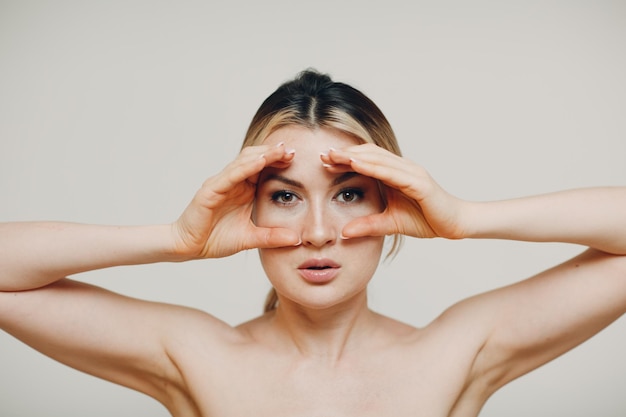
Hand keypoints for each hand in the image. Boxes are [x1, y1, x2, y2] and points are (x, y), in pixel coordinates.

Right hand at [172, 143, 299, 258]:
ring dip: (262, 155)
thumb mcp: (250, 238)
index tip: (296, 159)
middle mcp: (232, 182)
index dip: (278, 162)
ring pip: (243, 162)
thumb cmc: (215, 239)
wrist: (189, 247)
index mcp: (243, 189)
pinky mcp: (210, 190)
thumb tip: (297, 239)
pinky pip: (230, 175)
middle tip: (292, 151)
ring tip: (280, 151)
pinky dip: (245, 167)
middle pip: (254, 159)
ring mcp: (221, 184)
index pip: (262, 169)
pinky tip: (260, 161)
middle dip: (273, 154)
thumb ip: (272, 237)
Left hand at [321, 144, 466, 239]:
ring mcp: (411, 172)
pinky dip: (373, 167)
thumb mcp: (390, 224)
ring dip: (354, 156)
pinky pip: (391, 172)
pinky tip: (356, 164)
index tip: (324, 161)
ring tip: (334, 156)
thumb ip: (368, 225)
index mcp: (395, 174)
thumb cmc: (427, 220)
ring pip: (378, 159)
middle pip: (369, 154)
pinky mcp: (419, 182)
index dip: (346, 159)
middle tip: (322, 154)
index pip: (366, 160)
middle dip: (345, 154)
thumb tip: (344, 232)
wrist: (454, 224)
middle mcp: (402, 168)